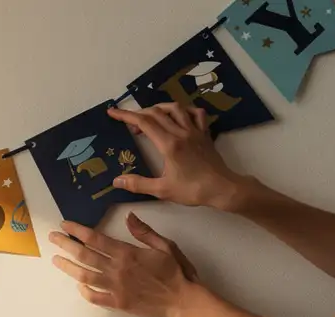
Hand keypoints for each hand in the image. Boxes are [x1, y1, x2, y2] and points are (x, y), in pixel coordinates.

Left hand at [49, 214, 198, 316]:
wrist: (184, 301)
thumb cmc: (177, 272)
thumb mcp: (166, 245)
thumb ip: (144, 232)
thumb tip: (128, 217)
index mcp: (128, 253)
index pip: (96, 239)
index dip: (78, 231)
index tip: (65, 225)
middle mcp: (117, 270)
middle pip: (84, 256)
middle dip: (65, 245)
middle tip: (53, 238)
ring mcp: (115, 288)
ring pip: (85, 276)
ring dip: (68, 267)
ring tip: (56, 260)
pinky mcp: (118, 303)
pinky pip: (95, 298)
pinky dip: (84, 292)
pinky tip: (78, 285)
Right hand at [108, 104, 246, 210]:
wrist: (221, 188)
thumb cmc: (192, 190)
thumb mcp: (162, 190)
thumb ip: (138, 184)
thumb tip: (117, 180)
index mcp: (169, 144)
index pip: (144, 123)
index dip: (126, 116)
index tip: (113, 112)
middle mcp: (181, 132)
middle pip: (157, 113)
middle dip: (139, 114)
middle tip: (129, 124)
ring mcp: (195, 130)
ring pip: (176, 108)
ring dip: (159, 108)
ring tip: (150, 116)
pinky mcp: (204, 133)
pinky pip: (196, 113)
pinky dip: (185, 110)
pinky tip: (179, 116)